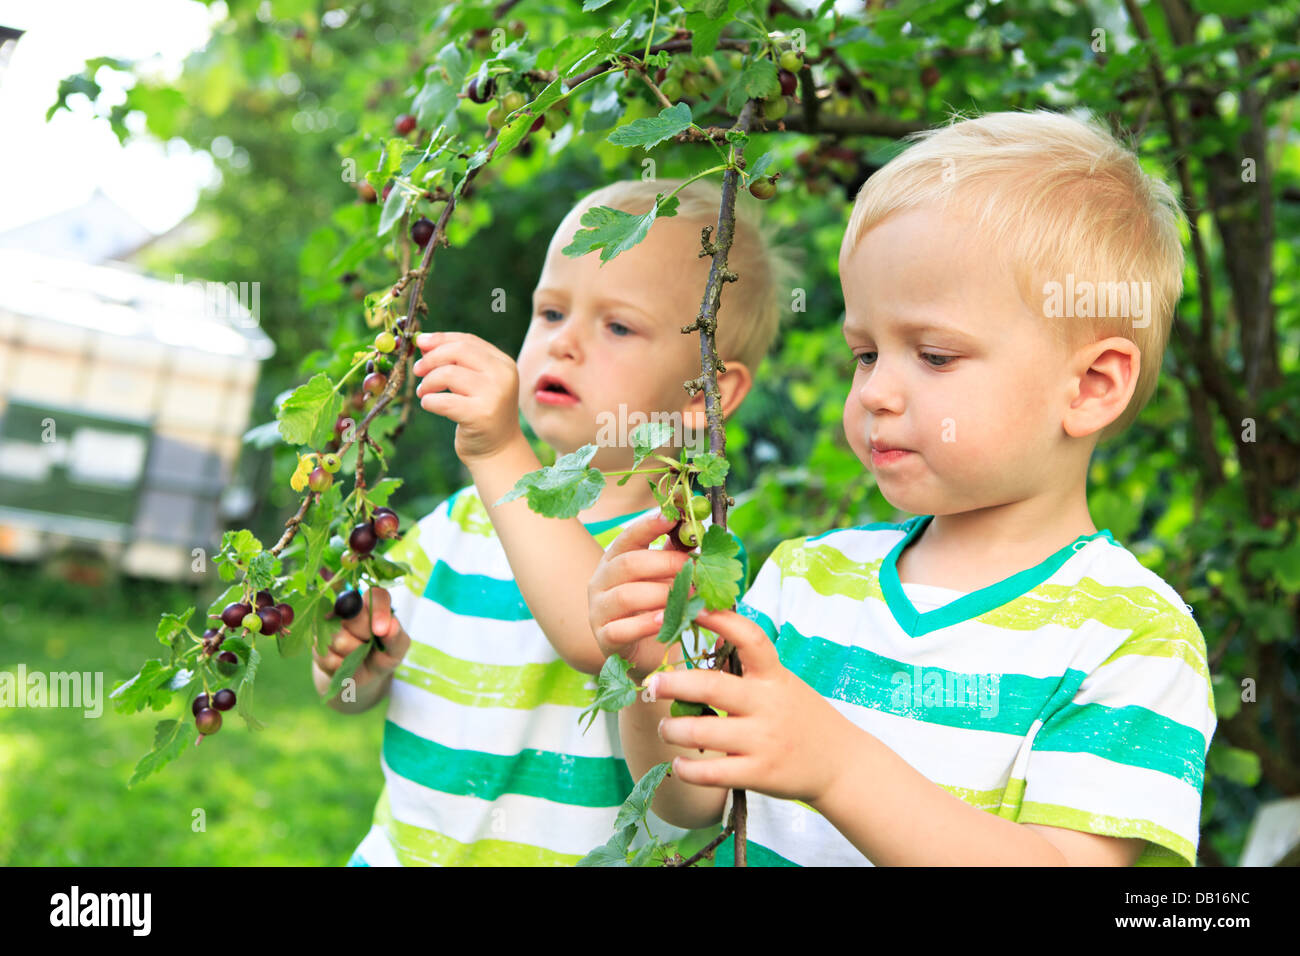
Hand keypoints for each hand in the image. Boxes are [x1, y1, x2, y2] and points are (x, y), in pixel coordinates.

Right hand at [312, 586, 411, 692]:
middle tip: (370, 644)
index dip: (378, 611)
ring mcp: (328, 624)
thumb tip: (392, 625)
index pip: (376, 595)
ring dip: (353, 654)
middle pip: (354, 616)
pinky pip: (328, 656)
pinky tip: (345, 663)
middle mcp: (347, 608)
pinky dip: (340, 665)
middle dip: (365, 636)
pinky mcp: (316, 642)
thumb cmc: (382, 655)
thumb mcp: (396, 650)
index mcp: (372, 603)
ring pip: (339, 639)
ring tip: (358, 654)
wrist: (362, 676)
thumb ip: (397, 638)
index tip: (381, 630)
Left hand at [413, 331, 521, 463]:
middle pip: (458, 352)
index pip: (468, 341)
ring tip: (423, 391)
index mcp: (503, 363)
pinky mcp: (480, 415)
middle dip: (431, 358)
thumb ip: (456, 362)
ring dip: (428, 382)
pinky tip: (429, 404)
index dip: (441, 339)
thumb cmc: (481, 413)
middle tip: (417, 370)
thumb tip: (424, 342)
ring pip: (448, 374)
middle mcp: (502, 376)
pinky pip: (443, 401)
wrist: (498, 450)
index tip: (420, 342)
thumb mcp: (475, 383)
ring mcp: (494, 395)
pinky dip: (429, 401)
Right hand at [588, 511, 694, 682]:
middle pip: (629, 564)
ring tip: (687, 596)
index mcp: (614, 560)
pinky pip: (621, 629)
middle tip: (693, 568)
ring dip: (660, 594)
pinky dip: (645, 625)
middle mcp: (601, 581)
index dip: (649, 526)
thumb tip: (696, 530)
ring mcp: (599, 610)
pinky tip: (665, 621)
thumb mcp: (662, 578)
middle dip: (665, 563)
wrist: (640, 651)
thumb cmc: (653, 607)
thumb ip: (674, 555)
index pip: (628, 537)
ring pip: (625, 596)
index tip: (671, 518)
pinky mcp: (604, 637)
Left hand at [645, 607, 854, 806]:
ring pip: (702, 731)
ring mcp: (763, 741)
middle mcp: (768, 704)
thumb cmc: (801, 717)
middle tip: (653, 684)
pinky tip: (678, 764)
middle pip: (711, 686)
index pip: (749, 638)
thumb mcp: (783, 684)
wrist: (841, 764)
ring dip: (671, 730)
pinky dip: (686, 769)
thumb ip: (748, 670)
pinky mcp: (759, 774)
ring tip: (664, 728)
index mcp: (774, 676)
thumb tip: (702, 640)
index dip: (719, 620)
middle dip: (674, 683)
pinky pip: (711, 772)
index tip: (689, 609)